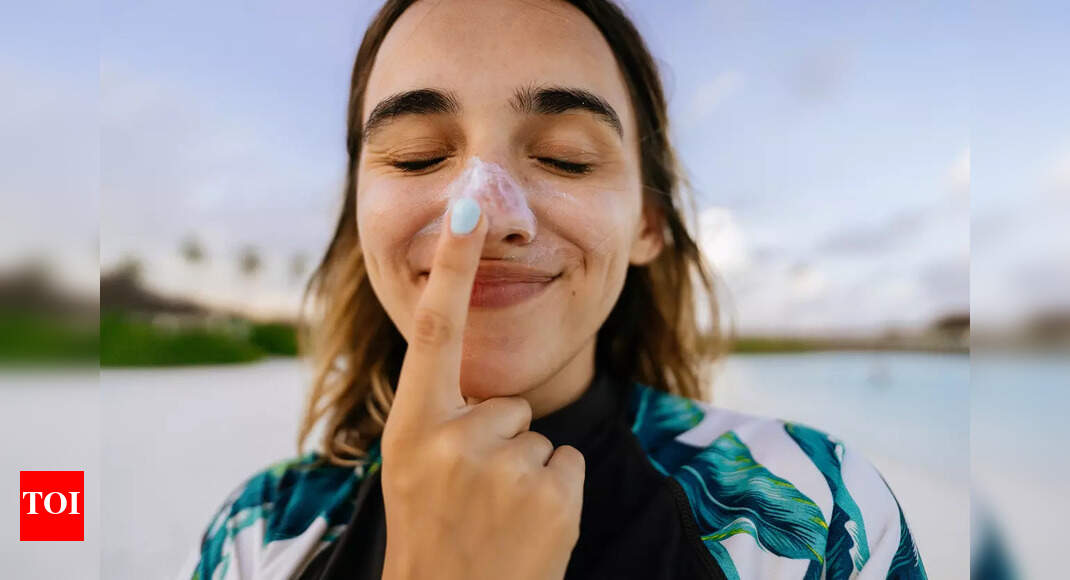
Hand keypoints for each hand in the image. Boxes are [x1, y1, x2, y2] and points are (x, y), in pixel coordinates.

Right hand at [379, 197, 584, 579]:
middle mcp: (452, 438)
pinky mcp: (552, 492)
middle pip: (509, 402)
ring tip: (496, 515)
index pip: (434, 330)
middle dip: (501, 441)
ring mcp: (504, 467)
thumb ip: (438, 412)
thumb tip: (472, 367)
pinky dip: (555, 492)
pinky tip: (526, 526)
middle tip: (474, 495)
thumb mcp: (410, 466)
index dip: (451, 265)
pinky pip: (566, 462)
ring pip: (539, 435)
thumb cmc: (432, 530)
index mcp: (412, 424)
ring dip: (526, 471)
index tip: (467, 206)